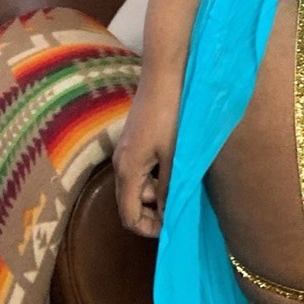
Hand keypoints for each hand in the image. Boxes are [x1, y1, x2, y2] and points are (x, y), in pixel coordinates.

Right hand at [114, 72, 181, 238]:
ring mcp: (126, 150)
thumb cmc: (171, 116)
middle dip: (152, 210)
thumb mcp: (174, 156)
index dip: (147, 227)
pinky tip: (175, 167)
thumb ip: (168, 188)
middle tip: (180, 207)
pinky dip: (155, 175)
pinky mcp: (134, 140)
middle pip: (130, 201)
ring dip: (156, 191)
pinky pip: (141, 168)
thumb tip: (165, 215)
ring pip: (137, 184)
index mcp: (128, 171)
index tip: (170, 227)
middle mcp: (121, 163)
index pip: (128, 215)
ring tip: (182, 185)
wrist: (164, 76)